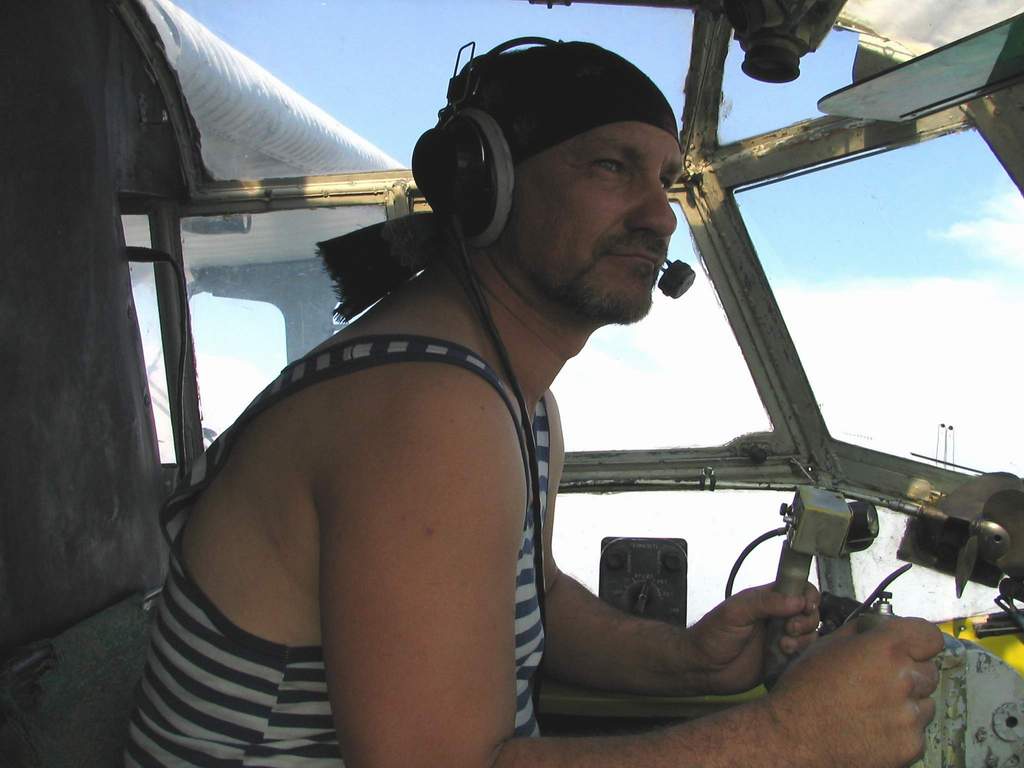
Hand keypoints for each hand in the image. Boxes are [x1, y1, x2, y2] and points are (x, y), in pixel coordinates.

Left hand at [684, 582, 819, 693]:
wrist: (704, 667)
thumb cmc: (712, 634)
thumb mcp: (735, 612)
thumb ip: (764, 603)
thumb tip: (797, 599)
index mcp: (767, 600)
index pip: (798, 589)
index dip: (808, 596)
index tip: (806, 605)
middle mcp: (778, 617)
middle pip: (810, 613)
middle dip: (806, 620)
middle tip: (789, 628)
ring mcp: (781, 638)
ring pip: (809, 634)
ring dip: (802, 638)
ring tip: (783, 644)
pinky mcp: (782, 659)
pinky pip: (803, 655)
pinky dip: (800, 654)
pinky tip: (784, 654)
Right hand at [763, 616, 943, 766]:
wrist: (792, 738)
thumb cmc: (804, 689)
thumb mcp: (826, 645)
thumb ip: (863, 631)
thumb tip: (882, 627)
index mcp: (884, 649)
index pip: (929, 636)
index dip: (918, 639)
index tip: (908, 646)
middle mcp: (904, 681)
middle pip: (928, 670)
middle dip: (909, 671)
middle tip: (878, 680)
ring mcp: (909, 717)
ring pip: (924, 702)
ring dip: (906, 701)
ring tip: (871, 706)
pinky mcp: (910, 746)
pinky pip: (916, 730)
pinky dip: (899, 728)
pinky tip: (870, 726)